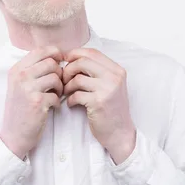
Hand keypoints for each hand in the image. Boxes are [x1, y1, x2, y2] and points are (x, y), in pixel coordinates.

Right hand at [0, 46, 63, 159]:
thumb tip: (55, 57)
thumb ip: (32, 70)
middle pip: (51, 63)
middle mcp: (21, 76)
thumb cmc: (20, 108)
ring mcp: (28, 89)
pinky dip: (58, 101)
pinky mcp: (37, 102)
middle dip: (59, 73)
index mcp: (16, 70)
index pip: (40, 50)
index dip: (55, 53)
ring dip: (60, 87)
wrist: (13, 134)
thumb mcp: (19, 84)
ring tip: (55, 95)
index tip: (60, 63)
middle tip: (57, 84)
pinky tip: (52, 106)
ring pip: (56, 77)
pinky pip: (57, 95)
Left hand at [62, 48, 135, 163]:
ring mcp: (108, 89)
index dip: (75, 54)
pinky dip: (70, 99)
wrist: (120, 133)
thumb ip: (96, 71)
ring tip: (67, 93)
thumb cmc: (111, 108)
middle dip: (68, 70)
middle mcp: (114, 77)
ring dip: (67, 86)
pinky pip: (76, 94)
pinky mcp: (99, 102)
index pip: (92, 52)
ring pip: (77, 78)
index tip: (65, 62)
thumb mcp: (109, 85)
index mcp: (117, 70)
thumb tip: (71, 59)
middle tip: (64, 80)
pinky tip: (72, 104)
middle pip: (82, 61)